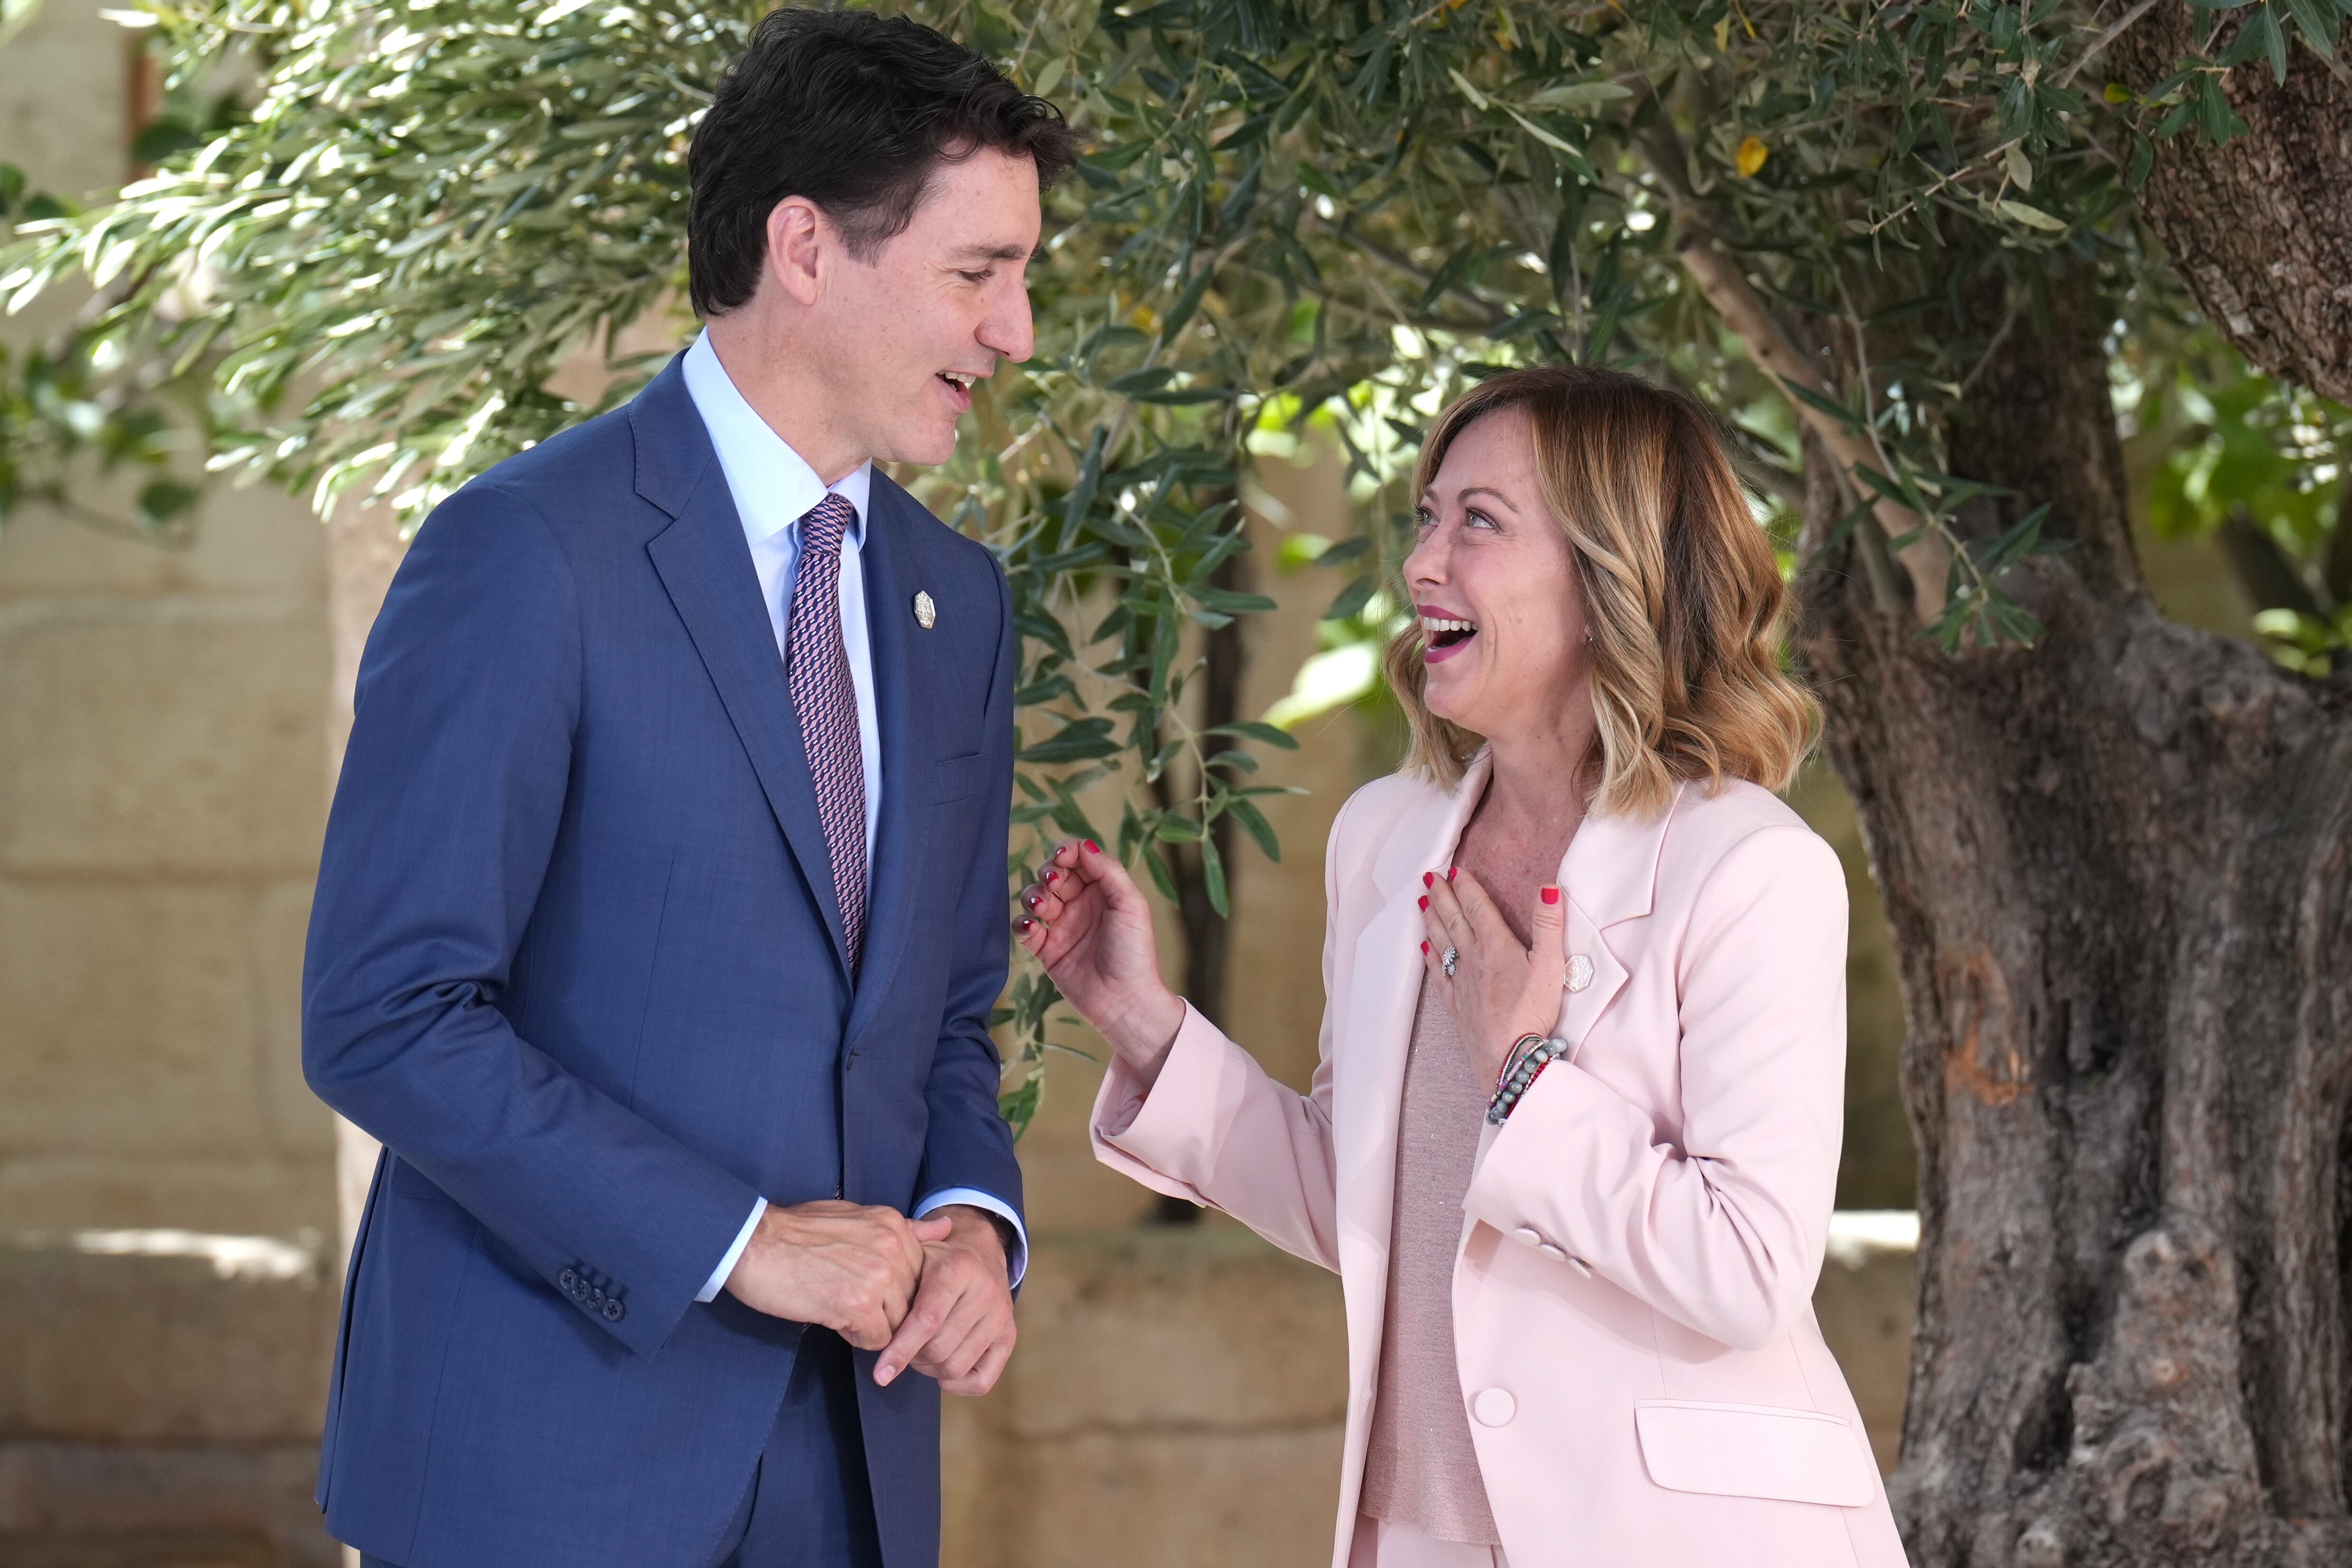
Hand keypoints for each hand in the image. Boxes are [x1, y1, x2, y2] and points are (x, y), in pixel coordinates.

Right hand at [722, 1200, 951, 1350]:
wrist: (752, 1243)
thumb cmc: (796, 1233)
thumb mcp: (856, 1217)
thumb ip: (904, 1228)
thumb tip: (947, 1228)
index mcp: (893, 1225)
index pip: (919, 1275)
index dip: (895, 1290)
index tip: (869, 1290)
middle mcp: (893, 1247)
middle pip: (912, 1301)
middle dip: (887, 1311)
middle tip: (850, 1302)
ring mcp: (878, 1276)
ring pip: (898, 1324)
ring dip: (871, 1325)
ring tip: (837, 1306)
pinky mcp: (858, 1305)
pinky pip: (877, 1339)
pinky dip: (856, 1337)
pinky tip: (831, 1316)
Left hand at [874, 1206, 1017, 1394]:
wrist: (980, 1249)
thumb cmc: (935, 1257)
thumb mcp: (914, 1251)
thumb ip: (891, 1273)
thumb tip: (866, 1308)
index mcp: (958, 1267)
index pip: (927, 1320)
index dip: (901, 1349)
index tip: (880, 1373)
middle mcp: (986, 1290)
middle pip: (939, 1349)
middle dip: (912, 1357)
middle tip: (900, 1348)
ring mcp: (1001, 1315)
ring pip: (955, 1366)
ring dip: (929, 1369)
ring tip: (919, 1353)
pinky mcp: (1009, 1335)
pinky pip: (981, 1380)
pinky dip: (957, 1385)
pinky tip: (941, 1369)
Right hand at [1015, 839, 1184, 1071]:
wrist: (1124, 1001)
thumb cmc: (1134, 953)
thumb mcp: (1130, 905)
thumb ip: (1108, 871)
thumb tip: (1084, 844)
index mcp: (1103, 891)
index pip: (1078, 860)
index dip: (1067, 853)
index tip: (1062, 857)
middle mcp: (1081, 905)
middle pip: (1053, 874)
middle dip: (1048, 872)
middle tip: (1054, 882)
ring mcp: (1062, 927)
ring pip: (1035, 897)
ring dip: (1033, 894)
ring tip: (1041, 905)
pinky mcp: (1047, 950)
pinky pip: (1025, 928)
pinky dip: (1022, 923)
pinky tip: (1031, 926)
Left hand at [1419, 868, 1566, 1087]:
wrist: (1509, 1054)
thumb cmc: (1533, 1010)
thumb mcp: (1550, 963)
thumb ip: (1548, 924)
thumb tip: (1549, 887)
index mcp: (1496, 945)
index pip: (1478, 907)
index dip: (1466, 887)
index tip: (1454, 870)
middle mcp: (1473, 958)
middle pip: (1454, 920)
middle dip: (1442, 896)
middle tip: (1428, 877)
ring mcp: (1461, 981)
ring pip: (1442, 942)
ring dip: (1432, 920)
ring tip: (1422, 903)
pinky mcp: (1456, 1004)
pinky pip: (1438, 974)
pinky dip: (1430, 957)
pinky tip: (1424, 948)